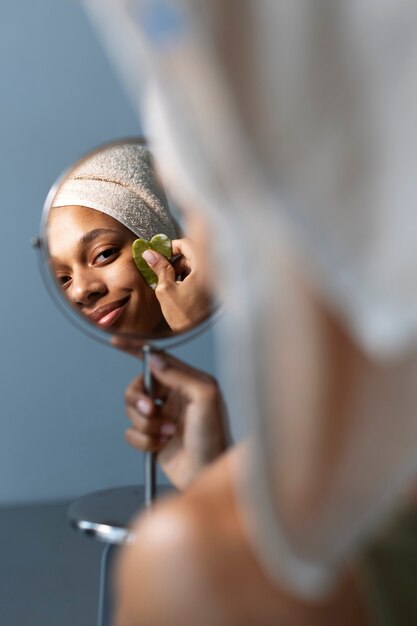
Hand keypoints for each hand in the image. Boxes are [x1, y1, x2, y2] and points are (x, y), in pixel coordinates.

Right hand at [124, 352, 229, 489]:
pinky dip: (142, 441)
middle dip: (138, 399)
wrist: (207, 474)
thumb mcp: (205, 398)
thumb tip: (154, 359)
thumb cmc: (215, 438)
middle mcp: (174, 397)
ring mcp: (162, 417)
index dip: (135, 348)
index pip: (158, 358)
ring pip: (133, 410)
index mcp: (188, 382)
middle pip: (138, 386)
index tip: (116, 341)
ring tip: (166, 433)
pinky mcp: (153, 438)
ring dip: (145, 424)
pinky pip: (131, 433)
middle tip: (151, 410)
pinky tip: (161, 445)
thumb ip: (180, 375)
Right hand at [142, 237, 211, 331]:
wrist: (194, 334)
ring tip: (169, 281)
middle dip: (175, 259)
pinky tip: (178, 287)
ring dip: (181, 268)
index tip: (161, 253)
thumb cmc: (183, 317)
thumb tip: (150, 254)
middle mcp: (211, 272)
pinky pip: (199, 274)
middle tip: (162, 268)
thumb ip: (159, 268)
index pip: (187, 244)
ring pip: (195, 264)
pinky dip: (188, 276)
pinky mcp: (212, 288)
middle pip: (192, 254)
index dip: (172, 247)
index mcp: (202, 269)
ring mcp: (213, 280)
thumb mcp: (166, 290)